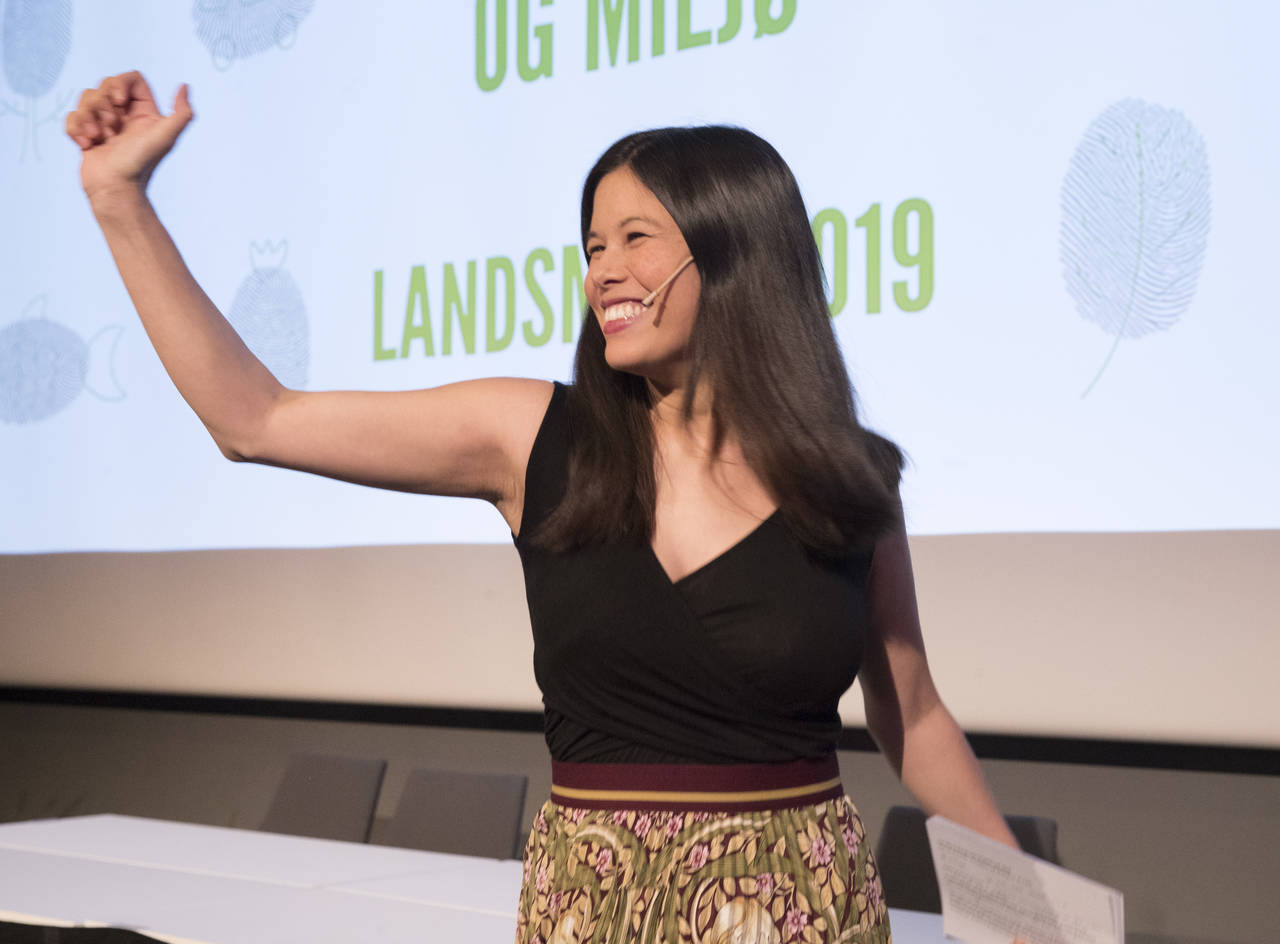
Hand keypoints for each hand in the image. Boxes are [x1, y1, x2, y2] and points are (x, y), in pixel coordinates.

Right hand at [65, 71, 192, 206]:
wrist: (116, 189)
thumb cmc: (141, 164)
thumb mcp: (166, 137)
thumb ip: (182, 113)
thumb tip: (185, 86)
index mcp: (144, 113)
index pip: (132, 79)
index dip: (121, 84)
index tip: (121, 102)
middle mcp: (125, 116)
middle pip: (105, 84)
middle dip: (102, 103)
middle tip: (112, 128)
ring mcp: (104, 125)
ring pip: (86, 98)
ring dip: (89, 118)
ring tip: (98, 139)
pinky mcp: (86, 135)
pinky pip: (71, 117)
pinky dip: (76, 129)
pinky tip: (86, 145)